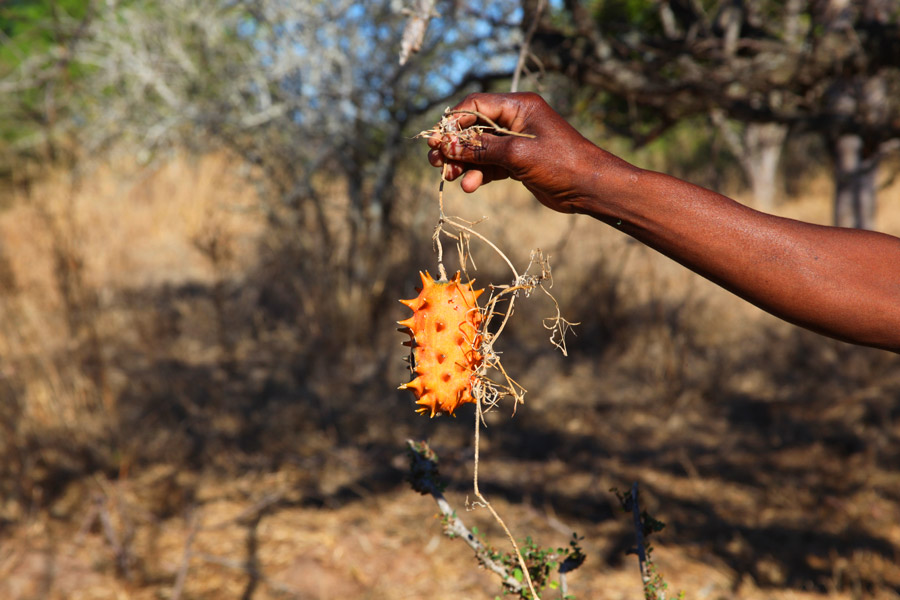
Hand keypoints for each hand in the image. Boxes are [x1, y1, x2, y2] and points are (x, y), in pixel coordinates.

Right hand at [427, 92, 629, 213]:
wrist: (590, 187)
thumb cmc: (561, 163)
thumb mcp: (517, 154)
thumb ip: (481, 150)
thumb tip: (446, 146)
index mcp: (519, 106)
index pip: (476, 105)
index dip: (454, 122)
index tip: (438, 140)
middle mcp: (516, 120)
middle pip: (473, 128)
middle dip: (454, 145)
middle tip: (435, 161)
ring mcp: (516, 142)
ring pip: (479, 149)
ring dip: (463, 162)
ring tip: (449, 176)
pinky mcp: (517, 162)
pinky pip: (490, 164)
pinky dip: (478, 174)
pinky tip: (470, 186)